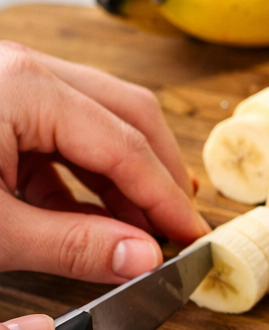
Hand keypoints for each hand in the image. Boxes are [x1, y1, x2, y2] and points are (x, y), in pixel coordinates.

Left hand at [0, 42, 207, 282]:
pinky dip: (80, 171)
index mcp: (24, 87)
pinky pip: (57, 128)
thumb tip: (143, 259)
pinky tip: (89, 213)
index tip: (190, 237)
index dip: (164, 198)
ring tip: (139, 223)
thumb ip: (70, 246)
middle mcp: (22, 69)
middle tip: (177, 224)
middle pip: (126, 114)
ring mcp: (10, 80)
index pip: (124, 144)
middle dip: (158, 173)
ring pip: (97, 118)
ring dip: (123, 173)